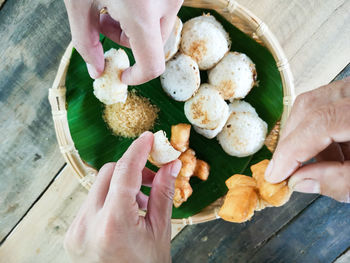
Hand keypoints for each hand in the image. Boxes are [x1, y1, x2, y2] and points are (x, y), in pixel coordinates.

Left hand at [64, 0, 182, 83]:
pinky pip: (163, 12)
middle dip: (130, 44)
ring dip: (136, 29)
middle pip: (154, 46)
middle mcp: (166, 3)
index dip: (137, 77)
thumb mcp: (78, 2)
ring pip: (159, 29)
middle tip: (105, 25)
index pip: (152, 65)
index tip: (122, 74)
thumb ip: (86, 42)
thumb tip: (96, 71)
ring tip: (112, 8)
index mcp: (142, 12)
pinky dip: (145, 13)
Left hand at [64, 132, 181, 262]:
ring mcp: (77, 229)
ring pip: (98, 185)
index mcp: (113, 224)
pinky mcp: (73, 232)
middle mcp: (88, 224)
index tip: (148, 138)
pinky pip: (92, 201)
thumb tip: (172, 165)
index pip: (124, 172)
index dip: (138, 151)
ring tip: (141, 203)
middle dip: (132, 169)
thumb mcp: (160, 232)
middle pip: (108, 173)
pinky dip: (110, 198)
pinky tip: (126, 212)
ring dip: (121, 184)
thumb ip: (164, 194)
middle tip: (154, 177)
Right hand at [265, 77, 349, 202]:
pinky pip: (322, 103)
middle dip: (291, 142)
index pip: (318, 122)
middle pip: (308, 108)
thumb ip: (339, 181)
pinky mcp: (348, 92)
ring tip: (314, 164)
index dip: (291, 151)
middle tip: (285, 171)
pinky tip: (329, 151)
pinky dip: (316, 130)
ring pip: (311, 103)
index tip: (275, 175)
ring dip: (303, 137)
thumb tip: (298, 181)